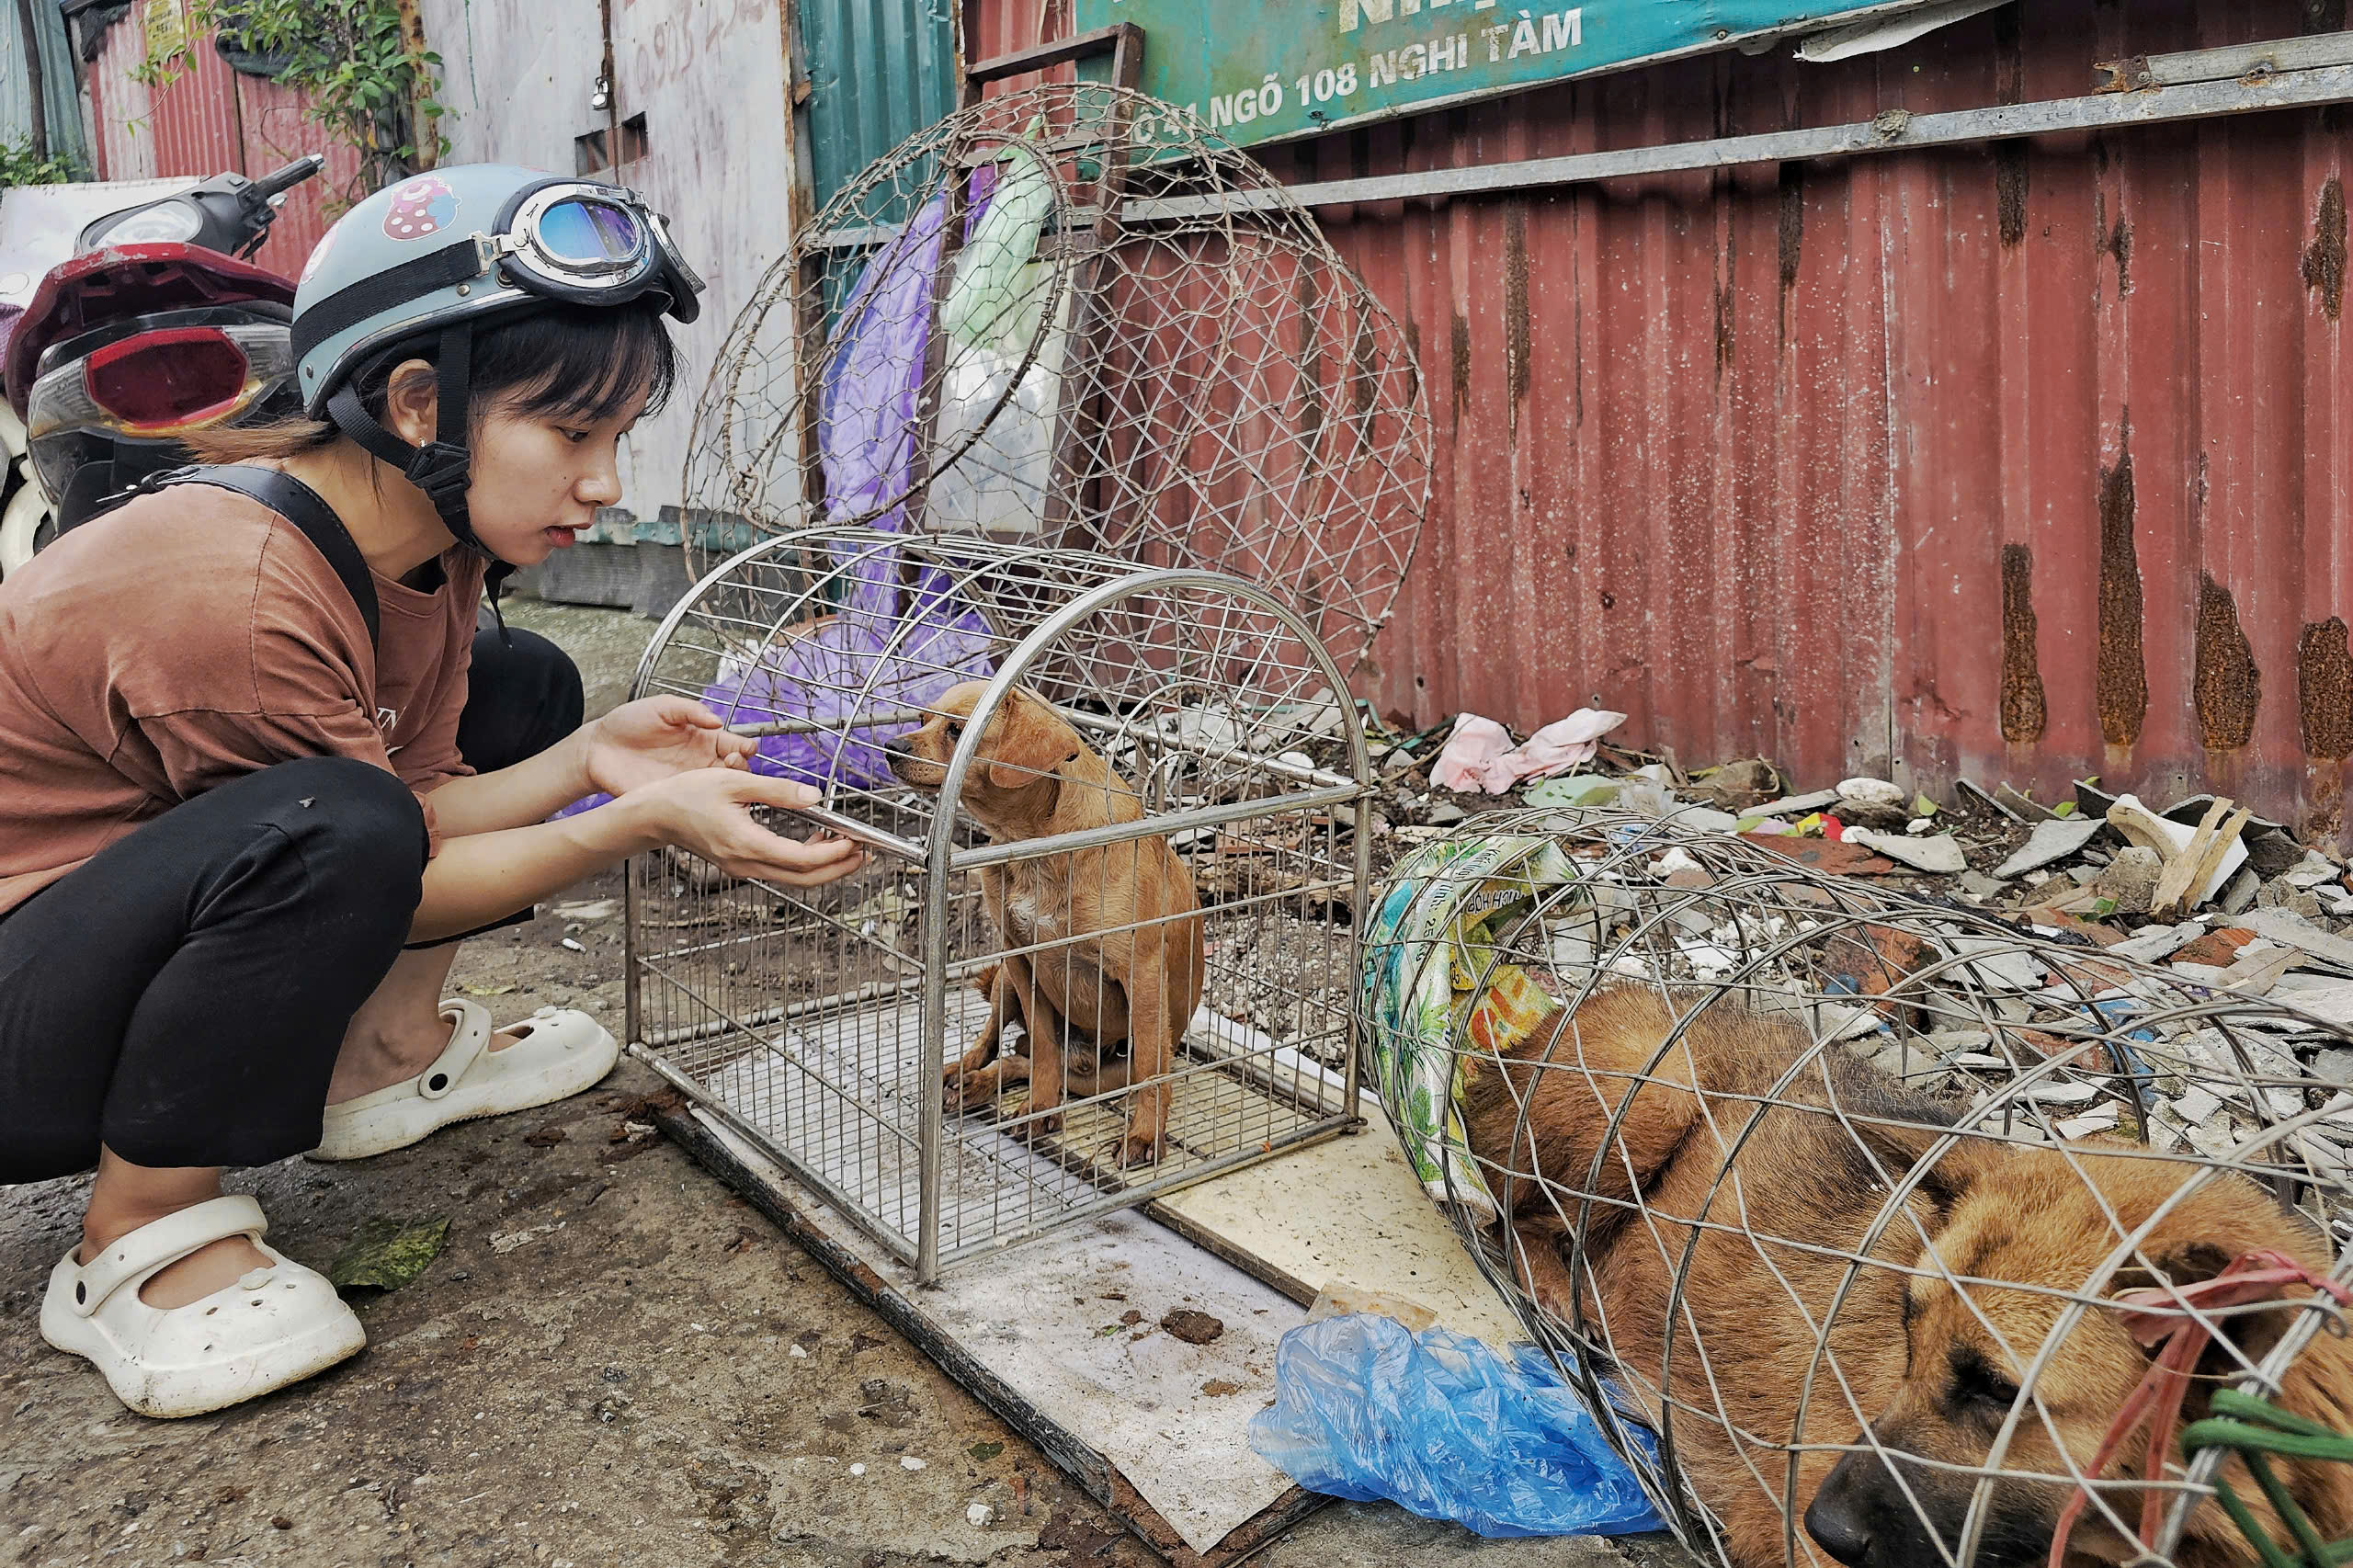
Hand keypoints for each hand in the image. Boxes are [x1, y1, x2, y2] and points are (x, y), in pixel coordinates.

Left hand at [578, 696, 755, 797]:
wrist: (597, 747)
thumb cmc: (627, 723)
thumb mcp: (662, 706)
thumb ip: (690, 710)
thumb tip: (717, 720)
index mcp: (702, 738)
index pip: (735, 744)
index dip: (745, 747)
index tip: (745, 748)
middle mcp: (699, 763)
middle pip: (735, 771)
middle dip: (742, 768)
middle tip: (733, 762)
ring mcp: (687, 782)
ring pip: (720, 792)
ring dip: (728, 788)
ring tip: (722, 779)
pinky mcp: (671, 798)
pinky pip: (694, 806)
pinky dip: (705, 806)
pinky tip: (705, 798)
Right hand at [637, 769, 865, 886]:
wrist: (656, 814)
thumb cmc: (689, 794)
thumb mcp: (735, 782)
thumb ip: (777, 790)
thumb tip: (815, 797)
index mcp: (745, 843)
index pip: (801, 860)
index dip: (833, 854)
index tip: (855, 840)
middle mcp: (745, 863)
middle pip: (803, 879)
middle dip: (838, 868)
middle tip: (865, 852)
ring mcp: (742, 868)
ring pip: (794, 879)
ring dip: (824, 867)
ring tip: (848, 848)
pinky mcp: (740, 865)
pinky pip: (780, 871)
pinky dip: (804, 863)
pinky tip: (817, 844)